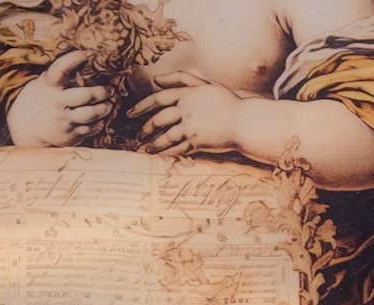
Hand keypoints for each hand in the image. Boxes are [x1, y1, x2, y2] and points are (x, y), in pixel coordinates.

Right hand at [7, 50, 115, 146]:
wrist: (25, 129)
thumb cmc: (41, 100)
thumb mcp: (43, 83)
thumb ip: (60, 75)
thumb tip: (86, 61)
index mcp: (49, 85)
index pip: (60, 69)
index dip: (74, 59)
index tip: (86, 54)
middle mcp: (56, 102)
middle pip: (84, 95)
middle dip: (101, 92)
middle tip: (110, 90)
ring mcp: (63, 120)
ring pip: (90, 114)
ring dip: (104, 108)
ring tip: (109, 104)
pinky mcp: (69, 135)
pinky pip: (90, 129)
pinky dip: (99, 123)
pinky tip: (101, 119)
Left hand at [128, 71, 242, 155]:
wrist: (244, 121)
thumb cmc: (226, 101)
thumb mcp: (205, 84)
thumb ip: (181, 78)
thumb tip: (156, 80)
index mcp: (187, 94)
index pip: (158, 99)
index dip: (141, 106)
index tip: (129, 114)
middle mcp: (187, 110)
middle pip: (158, 119)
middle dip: (145, 129)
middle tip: (139, 136)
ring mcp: (192, 127)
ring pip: (166, 137)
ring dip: (153, 145)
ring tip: (145, 150)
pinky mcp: (198, 141)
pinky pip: (177, 149)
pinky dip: (166, 153)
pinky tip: (159, 156)